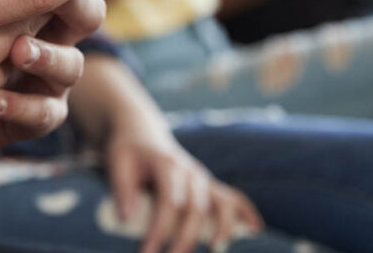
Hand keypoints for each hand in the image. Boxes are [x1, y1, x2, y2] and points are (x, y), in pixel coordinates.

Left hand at [108, 123, 263, 252]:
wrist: (141, 131)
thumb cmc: (128, 151)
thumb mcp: (117, 163)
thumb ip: (122, 190)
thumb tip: (127, 219)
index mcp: (167, 165)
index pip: (169, 202)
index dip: (160, 230)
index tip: (147, 251)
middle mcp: (190, 171)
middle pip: (196, 209)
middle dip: (185, 239)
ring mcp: (202, 178)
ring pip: (221, 202)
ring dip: (223, 227)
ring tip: (215, 247)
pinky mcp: (207, 185)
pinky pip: (232, 197)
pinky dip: (246, 211)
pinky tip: (255, 228)